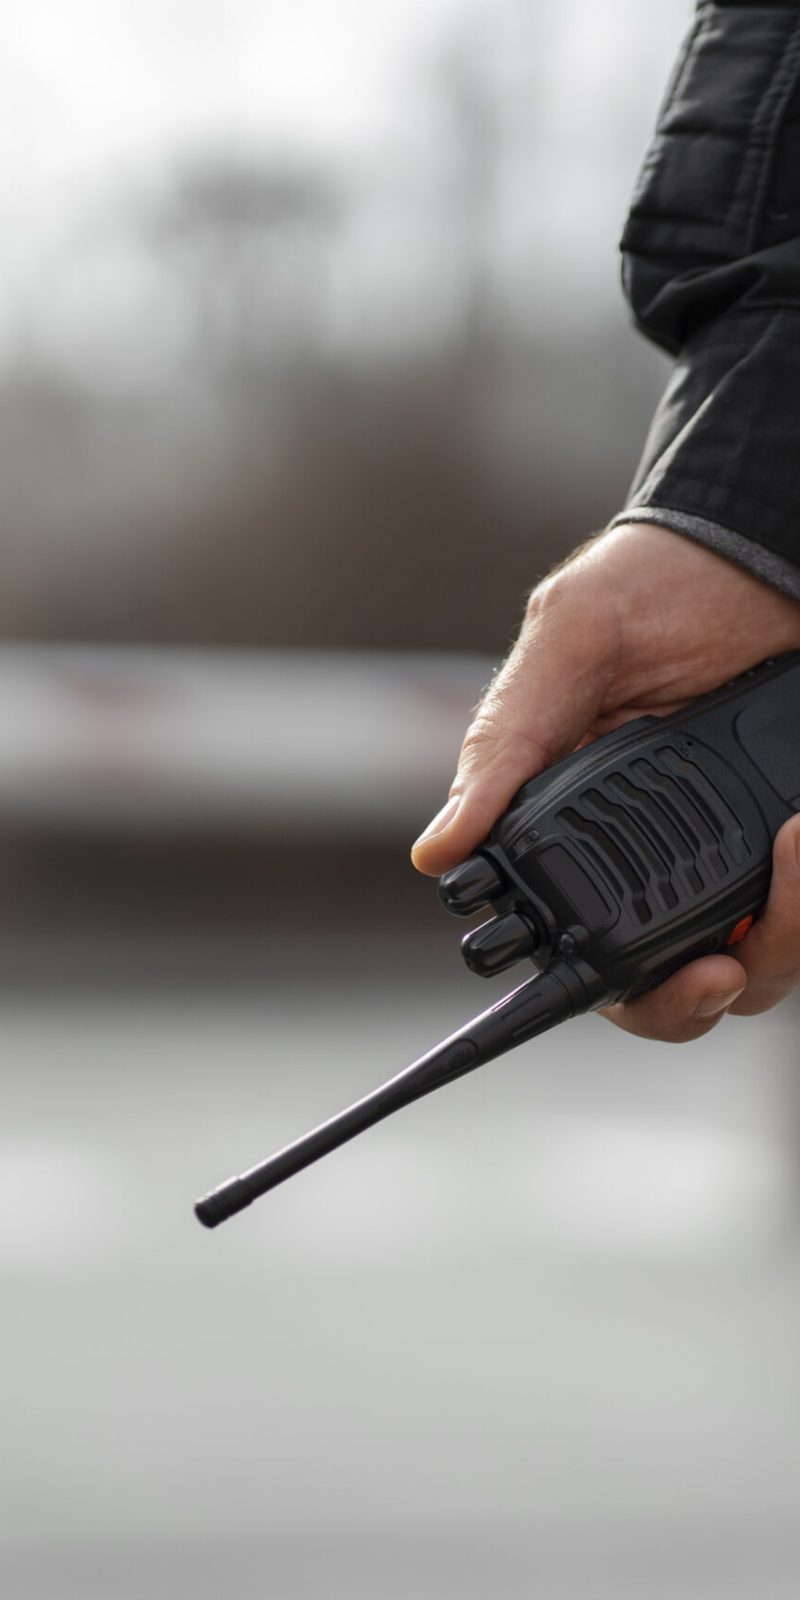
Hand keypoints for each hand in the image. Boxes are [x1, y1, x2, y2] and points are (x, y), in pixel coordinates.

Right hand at [411, 524, 799, 1041]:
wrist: (758, 546)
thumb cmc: (652, 584)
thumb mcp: (568, 640)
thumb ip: (506, 742)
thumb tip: (437, 848)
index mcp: (570, 823)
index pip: (571, 943)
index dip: (606, 988)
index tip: (653, 984)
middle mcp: (645, 853)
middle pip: (664, 986)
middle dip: (695, 996)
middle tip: (722, 966)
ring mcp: (721, 853)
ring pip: (751, 964)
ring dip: (782, 936)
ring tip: (796, 846)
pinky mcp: (782, 846)